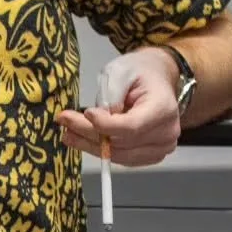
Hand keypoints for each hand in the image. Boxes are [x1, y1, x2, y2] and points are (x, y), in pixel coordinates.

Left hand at [54, 48, 181, 166]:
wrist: (155, 80)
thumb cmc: (139, 73)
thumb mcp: (121, 72)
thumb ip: (111, 95)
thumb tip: (95, 120)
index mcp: (164, 108)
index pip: (131, 126)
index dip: (106, 125)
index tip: (86, 113)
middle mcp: (167, 132)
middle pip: (122, 143)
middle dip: (89, 133)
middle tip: (65, 122)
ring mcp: (161, 147)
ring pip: (119, 155)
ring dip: (90, 145)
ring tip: (68, 133)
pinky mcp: (150, 156)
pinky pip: (121, 158)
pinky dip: (101, 150)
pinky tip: (83, 139)